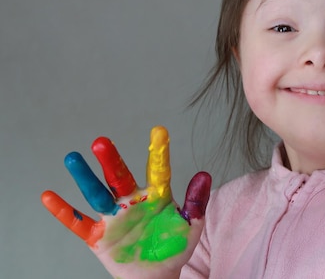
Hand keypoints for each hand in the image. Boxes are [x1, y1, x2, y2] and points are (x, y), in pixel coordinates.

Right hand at [41, 126, 210, 278]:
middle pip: (119, 177)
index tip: (159, 130)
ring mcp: (114, 217)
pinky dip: (64, 212)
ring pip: (97, 194)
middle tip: (101, 141)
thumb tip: (205, 174)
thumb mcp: (191, 224)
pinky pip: (78, 223)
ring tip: (73, 158)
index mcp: (156, 196)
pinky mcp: (99, 236)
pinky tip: (48, 196)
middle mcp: (132, 201)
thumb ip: (197, 202)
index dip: (158, 152)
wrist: (157, 275)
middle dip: (111, 161)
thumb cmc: (174, 246)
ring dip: (85, 178)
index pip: (158, 170)